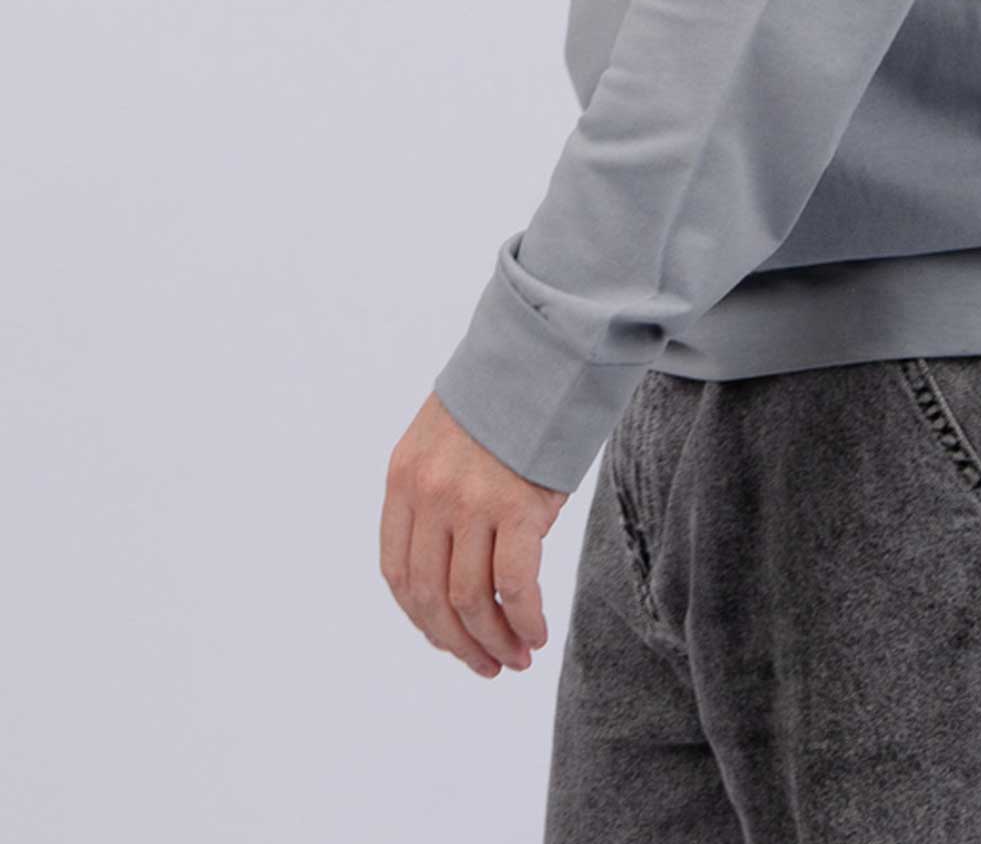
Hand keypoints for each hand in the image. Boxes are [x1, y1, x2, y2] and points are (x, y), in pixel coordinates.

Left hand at [382, 391, 568, 675]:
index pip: (398, 573)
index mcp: (403, 478)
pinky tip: (537, 633)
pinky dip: (524, 620)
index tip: (448, 641)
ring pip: (471, 598)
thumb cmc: (504, 399)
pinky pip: (515, 585)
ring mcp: (471, 501)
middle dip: (458, 643)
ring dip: (493, 641)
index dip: (422, 620)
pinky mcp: (518, 505)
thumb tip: (450, 572)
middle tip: (487, 666)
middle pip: (431, 596)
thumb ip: (435, 495)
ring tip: (517, 658)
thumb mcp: (445, 439)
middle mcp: (429, 494)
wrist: (546, 351)